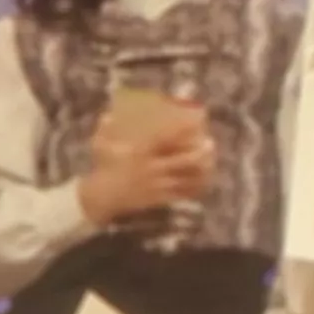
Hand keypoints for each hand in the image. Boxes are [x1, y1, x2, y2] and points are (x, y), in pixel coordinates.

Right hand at [79, 114, 214, 223]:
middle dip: (200, 153)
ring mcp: (158, 184)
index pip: (167, 138)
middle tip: (210, 143)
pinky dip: (194, 188)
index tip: (197, 121)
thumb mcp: (101, 146)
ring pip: (187, 178)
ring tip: (211, 161)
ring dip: (201, 170)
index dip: (184, 130)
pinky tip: (203, 181)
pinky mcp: (159, 198)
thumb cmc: (104, 168)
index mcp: (142, 152)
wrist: (102, 198)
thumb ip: (106, 129)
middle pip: (184, 160)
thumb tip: (107, 114)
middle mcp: (153, 168)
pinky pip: (182, 193)